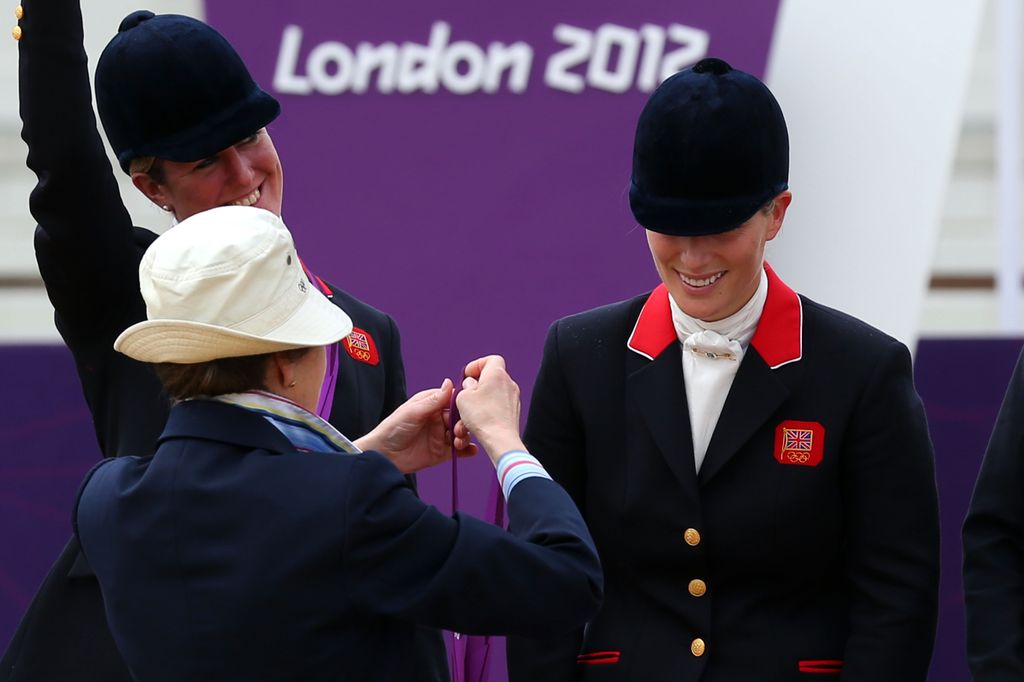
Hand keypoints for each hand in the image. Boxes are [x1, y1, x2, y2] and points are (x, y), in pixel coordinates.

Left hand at [355, 378, 475, 472]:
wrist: (383, 456)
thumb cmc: (392, 429)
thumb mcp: (413, 412)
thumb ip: (434, 400)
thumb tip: (449, 382)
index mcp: (432, 405)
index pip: (453, 402)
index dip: (462, 406)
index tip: (466, 411)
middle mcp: (438, 419)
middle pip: (460, 418)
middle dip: (464, 424)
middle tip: (459, 431)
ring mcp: (441, 436)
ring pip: (462, 434)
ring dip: (466, 437)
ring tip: (458, 442)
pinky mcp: (442, 452)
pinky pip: (460, 451)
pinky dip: (468, 450)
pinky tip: (470, 450)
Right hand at [456, 355, 525, 464]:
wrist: (500, 439)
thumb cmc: (482, 416)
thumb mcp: (463, 396)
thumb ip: (466, 386)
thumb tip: (471, 384)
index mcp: (497, 374)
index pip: (491, 359)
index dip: (477, 364)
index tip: (467, 375)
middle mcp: (508, 383)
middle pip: (490, 378)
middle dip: (475, 386)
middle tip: (465, 395)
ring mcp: (513, 398)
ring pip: (492, 395)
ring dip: (478, 402)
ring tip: (466, 414)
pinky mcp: (513, 412)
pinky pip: (497, 407)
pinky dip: (486, 411)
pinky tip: (476, 423)